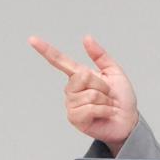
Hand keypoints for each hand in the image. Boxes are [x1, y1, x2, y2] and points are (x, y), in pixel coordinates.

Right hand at [28, 35, 139, 150]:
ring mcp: (71, 105)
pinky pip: (90, 108)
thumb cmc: (121, 98)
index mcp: (79, 76)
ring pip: (90, 94)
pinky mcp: (75, 118)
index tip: (32, 39)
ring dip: (105, 100)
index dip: (46, 50)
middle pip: (83, 77)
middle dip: (102, 86)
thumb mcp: (114, 72)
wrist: (128, 120)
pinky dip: (104, 110)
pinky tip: (105, 114)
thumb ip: (100, 55)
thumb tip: (86, 38)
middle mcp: (72, 89)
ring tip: (107, 105)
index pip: (59, 61)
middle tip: (108, 95)